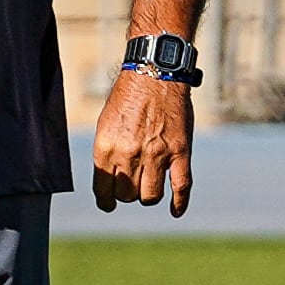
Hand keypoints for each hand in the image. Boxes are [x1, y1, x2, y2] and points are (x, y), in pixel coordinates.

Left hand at [89, 67, 195, 215]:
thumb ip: (107, 152)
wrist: (155, 73)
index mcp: (107, 147)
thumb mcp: (106, 123)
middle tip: (132, 185)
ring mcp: (157, 154)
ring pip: (150, 196)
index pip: (103, 189)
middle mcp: (130, 153)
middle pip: (127, 195)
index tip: (108, 204)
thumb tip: (110, 179)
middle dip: (128, 194)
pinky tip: (175, 212)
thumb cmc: (128, 96)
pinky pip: (181, 187)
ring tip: (149, 187)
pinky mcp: (180, 152)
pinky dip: (179, 204)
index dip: (105, 201)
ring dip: (148, 196)